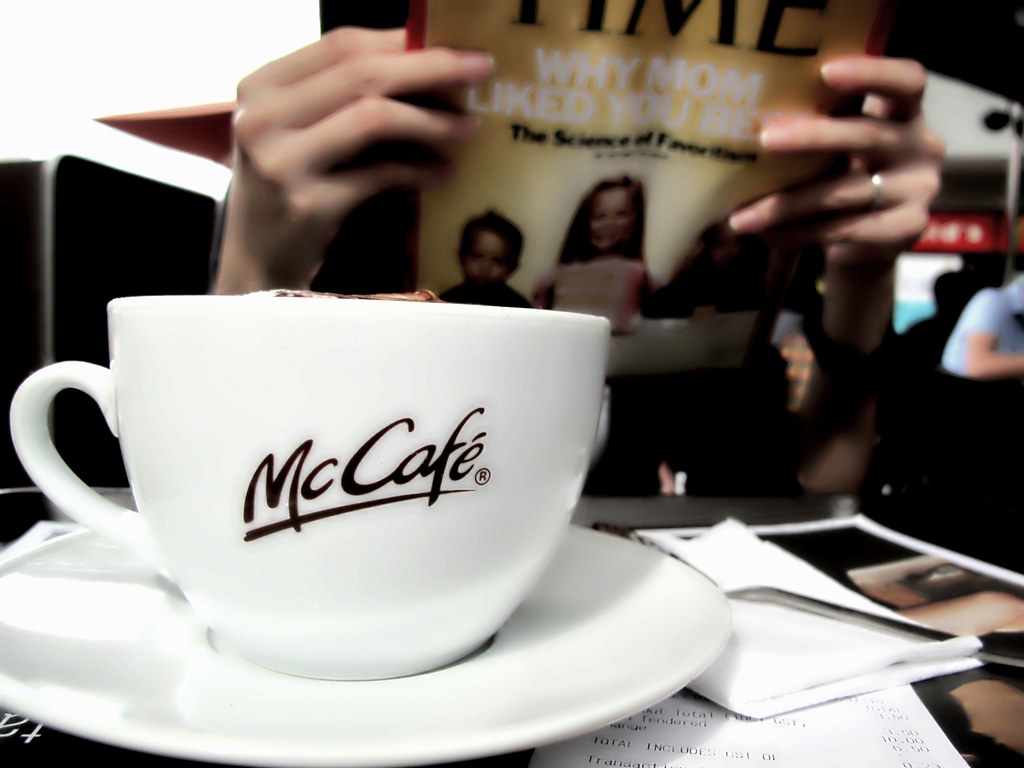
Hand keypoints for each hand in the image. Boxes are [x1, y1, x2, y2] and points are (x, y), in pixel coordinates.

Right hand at [214, 27, 493, 293]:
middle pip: (361, 74)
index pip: (341, 45)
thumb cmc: (290, 189)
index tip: (456, 46)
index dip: (403, 41)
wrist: (257, 262)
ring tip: (469, 128)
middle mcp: (262, 118)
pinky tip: (445, 171)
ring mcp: (283, 163)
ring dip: (432, 121)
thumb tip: (424, 61)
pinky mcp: (309, 205)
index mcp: (260, 86)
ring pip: (373, 118)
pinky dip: (419, 170)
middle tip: (479, 71)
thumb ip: (341, 96)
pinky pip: (380, 175)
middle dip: (430, 68)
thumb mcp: (298, 131)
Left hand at [726, 55, 944, 269]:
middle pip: (867, 135)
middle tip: (766, 139)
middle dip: (813, 137)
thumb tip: (737, 124)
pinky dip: (801, 232)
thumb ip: (817, 126)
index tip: (826, 71)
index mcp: (905, 113)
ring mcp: (918, 189)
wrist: (869, 242)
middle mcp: (921, 146)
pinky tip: (768, 235)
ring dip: (787, 204)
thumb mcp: (838, 146)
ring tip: (741, 217)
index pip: (906, 80)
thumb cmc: (843, 177)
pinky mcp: (907, 228)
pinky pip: (845, 229)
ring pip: (845, 192)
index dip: (872, 73)